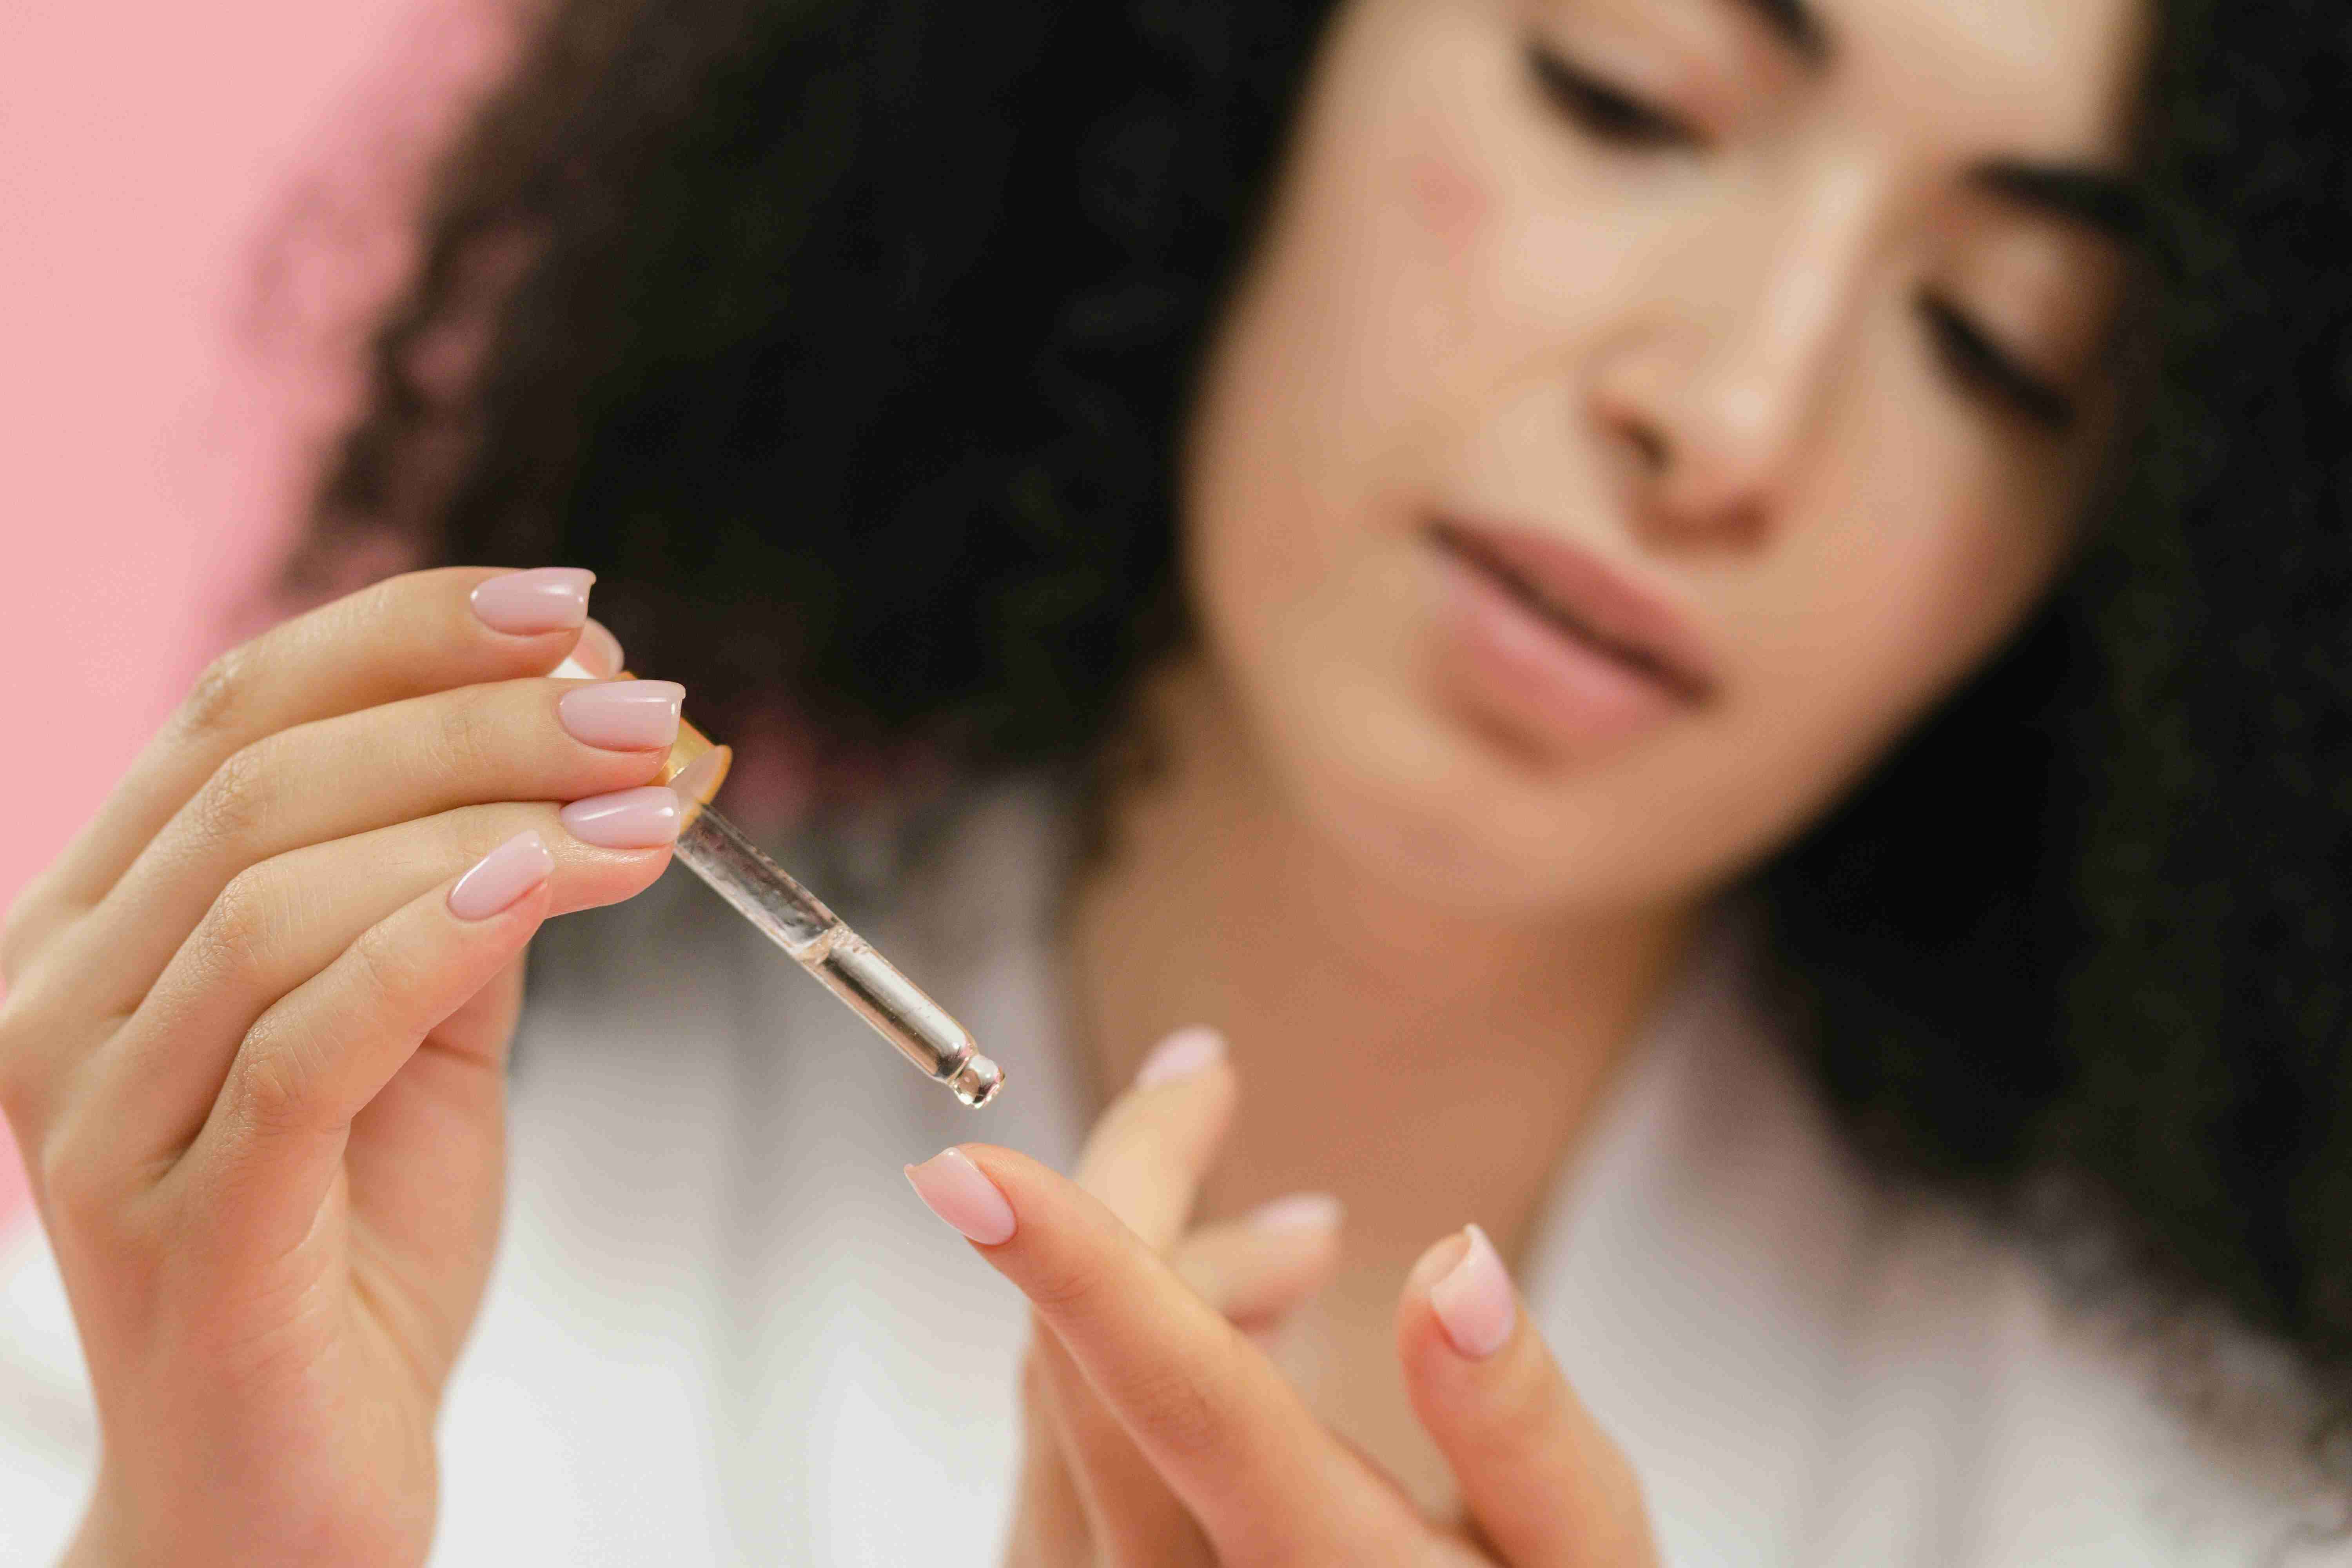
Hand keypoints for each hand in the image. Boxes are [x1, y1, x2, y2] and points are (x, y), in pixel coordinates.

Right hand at [0, 568, 683, 1566]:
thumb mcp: (423, 1035)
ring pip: (281, 892)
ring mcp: (98, 1117)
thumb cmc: (359, 1251)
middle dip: (475, 718)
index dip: (410, 635)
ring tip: (655, 808)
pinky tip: (555, 880)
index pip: (239, 712)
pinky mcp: (181, 1223)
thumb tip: (578, 741)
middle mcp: (58, 1000)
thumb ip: (462, 892)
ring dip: (491, 818)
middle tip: (647, 709)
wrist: (295, 1492)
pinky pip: (302, 1039)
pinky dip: (433, 937)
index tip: (571, 608)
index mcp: (103, 925)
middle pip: (265, 779)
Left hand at [904, 1033, 1658, 1566]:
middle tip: (1232, 1103)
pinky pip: (1062, 1444)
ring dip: (1151, 1273)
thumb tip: (1453, 1264)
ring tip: (1305, 1244)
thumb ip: (1519, 1427)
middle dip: (1145, 1193)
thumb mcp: (1579, 1559)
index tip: (975, 1168)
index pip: (1179, 1391)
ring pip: (1062, 1392)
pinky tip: (1232, 1337)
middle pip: (1084, 1356)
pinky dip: (1120, 1353)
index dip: (1073, 1266)